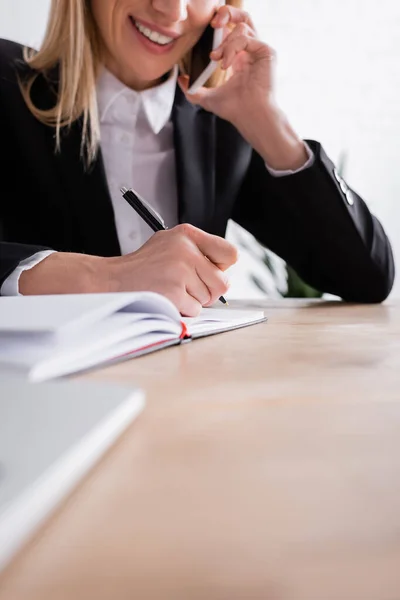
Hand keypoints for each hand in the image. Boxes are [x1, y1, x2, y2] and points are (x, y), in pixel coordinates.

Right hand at [20, 225, 237, 316]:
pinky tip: (164, 297)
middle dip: (208, 291)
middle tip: (185, 286)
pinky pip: (195, 310)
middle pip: (222, 282)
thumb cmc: (143, 268)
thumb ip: (198, 253)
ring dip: (192, 300)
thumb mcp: (169, 245)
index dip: (222, 267)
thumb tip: (225, 273)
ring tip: (169, 289)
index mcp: (187, 234)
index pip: (230, 253)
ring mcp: (180, 271)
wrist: (110, 280)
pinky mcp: (174, 292)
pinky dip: (182, 310)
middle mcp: (186, 249)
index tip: (210, 272)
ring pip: (208, 298)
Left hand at [179, 5, 307, 170]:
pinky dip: (232, 48)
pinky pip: (246, 38)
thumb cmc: (234, 109)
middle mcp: (251, 52)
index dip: (220, 26)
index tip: (207, 31)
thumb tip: (181, 79)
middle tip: (213, 25)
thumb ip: (193, 89)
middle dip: (226, 14)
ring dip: (225, 42)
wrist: (249, 116)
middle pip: (242, 18)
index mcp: (239, 58)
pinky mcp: (266, 52)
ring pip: (242, 26)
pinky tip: (226, 64)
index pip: (231, 30)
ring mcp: (259, 51)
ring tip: (217, 59)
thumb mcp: (208, 98)